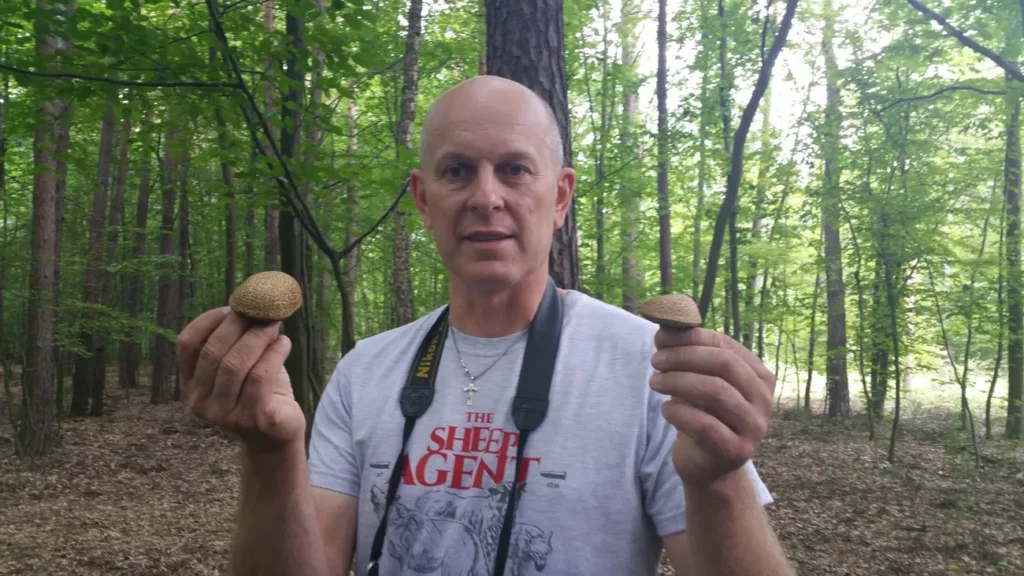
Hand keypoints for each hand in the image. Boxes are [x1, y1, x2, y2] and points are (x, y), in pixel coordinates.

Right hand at [176, 307, 304, 451]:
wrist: (276, 435)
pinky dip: (274, 354)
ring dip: (258, 337)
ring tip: (274, 325)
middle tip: (260, 311)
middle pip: (213, 352)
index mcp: (190, 384)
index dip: (207, 321)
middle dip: (238, 325)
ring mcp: (223, 414)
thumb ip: (236, 341)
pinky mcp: (251, 418)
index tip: (231, 307)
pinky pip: (259, 377)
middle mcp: (199, 401)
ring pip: (236, 364)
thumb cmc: (258, 393)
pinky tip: (284, 343)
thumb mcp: (240, 366)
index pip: (186, 345)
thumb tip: (249, 303)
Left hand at [649, 327, 775, 487]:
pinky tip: (667, 409)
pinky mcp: (736, 451)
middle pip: (724, 364)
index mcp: (759, 376)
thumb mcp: (699, 382)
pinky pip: (704, 424)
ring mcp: (754, 428)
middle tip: (655, 361)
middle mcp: (764, 400)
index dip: (691, 338)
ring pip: (715, 392)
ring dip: (678, 381)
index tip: (660, 338)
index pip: (726, 346)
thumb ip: (689, 356)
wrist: (709, 466)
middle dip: (684, 357)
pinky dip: (678, 412)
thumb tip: (665, 328)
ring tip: (655, 382)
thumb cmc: (704, 416)